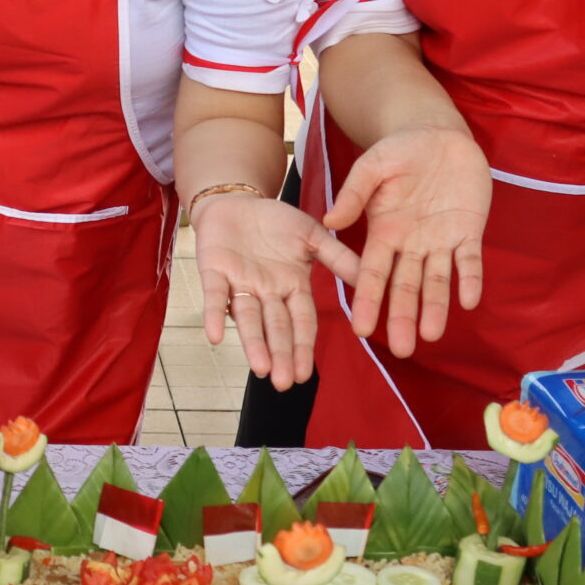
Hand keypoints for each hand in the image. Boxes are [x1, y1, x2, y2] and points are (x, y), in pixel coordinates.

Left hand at [194, 193, 360, 387]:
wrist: (236, 200)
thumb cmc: (275, 222)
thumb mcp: (312, 236)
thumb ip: (338, 258)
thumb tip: (370, 280)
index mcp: (292, 287)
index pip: (301, 322)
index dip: (302, 347)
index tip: (305, 375)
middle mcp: (267, 292)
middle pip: (276, 327)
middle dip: (280, 355)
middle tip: (282, 384)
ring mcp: (240, 283)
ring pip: (248, 318)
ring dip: (253, 344)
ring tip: (260, 369)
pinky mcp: (214, 270)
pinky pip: (214, 295)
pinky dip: (213, 314)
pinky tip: (214, 336)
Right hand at [321, 123, 489, 356]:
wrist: (437, 135)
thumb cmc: (400, 150)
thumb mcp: (372, 166)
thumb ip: (354, 193)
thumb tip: (330, 221)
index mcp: (384, 231)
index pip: (374, 273)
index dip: (370, 301)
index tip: (363, 329)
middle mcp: (411, 243)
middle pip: (406, 286)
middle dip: (404, 316)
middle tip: (404, 351)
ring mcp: (441, 240)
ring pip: (437, 281)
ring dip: (435, 307)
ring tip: (431, 336)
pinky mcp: (469, 231)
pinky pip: (470, 260)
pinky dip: (469, 279)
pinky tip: (468, 301)